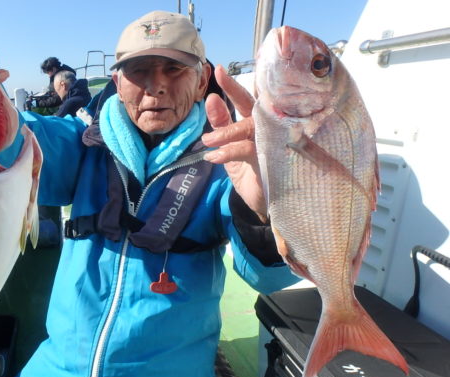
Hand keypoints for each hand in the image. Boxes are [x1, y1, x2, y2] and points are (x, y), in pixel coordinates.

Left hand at [201, 65, 266, 221]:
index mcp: (258, 123)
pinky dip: (229, 151)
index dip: (233, 85)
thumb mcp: (229, 146)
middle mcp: (268, 128)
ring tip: (207, 141)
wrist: (262, 203)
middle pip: (253, 105)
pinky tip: (213, 157)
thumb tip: (211, 99)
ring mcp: (273, 142)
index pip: (246, 100)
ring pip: (250, 126)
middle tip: (212, 92)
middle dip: (234, 93)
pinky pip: (248, 149)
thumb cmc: (249, 171)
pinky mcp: (272, 159)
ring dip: (226, 132)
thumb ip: (221, 123)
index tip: (218, 69)